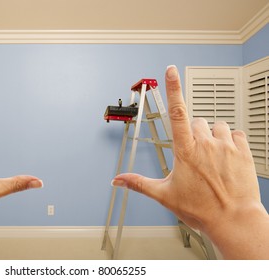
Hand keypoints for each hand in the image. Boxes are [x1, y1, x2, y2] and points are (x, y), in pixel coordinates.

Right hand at [112, 66, 268, 258]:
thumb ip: (138, 183)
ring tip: (212, 156)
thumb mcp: (164, 195)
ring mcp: (226, 146)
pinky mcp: (243, 151)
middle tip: (194, 154)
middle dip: (193, 133)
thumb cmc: (201, 209)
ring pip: (216, 125)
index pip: (176, 111)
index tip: (171, 71)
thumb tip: (118, 180)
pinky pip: (236, 133)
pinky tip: (227, 155)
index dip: (172, 88)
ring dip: (212, 136)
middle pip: (196, 122)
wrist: (233, 220)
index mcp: (185, 150)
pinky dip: (230, 140)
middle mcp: (206, 143)